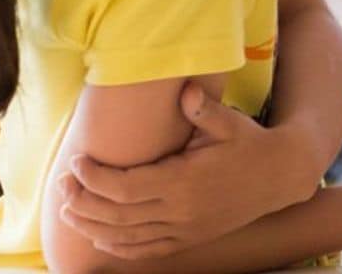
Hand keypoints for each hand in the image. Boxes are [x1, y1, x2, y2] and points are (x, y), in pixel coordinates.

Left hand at [59, 81, 316, 257]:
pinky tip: (100, 237)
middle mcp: (179, 211)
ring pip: (125, 237)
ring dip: (92, 226)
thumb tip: (186, 90)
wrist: (279, 176)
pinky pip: (145, 250)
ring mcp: (183, 230)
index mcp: (184, 181)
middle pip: (117, 215)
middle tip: (63, 184)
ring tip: (70, 209)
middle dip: (83, 201)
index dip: (94, 178)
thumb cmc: (250, 143)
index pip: (125, 187)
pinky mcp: (188, 239)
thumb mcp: (230, 122)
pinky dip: (117, 247)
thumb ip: (204, 108)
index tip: (77, 162)